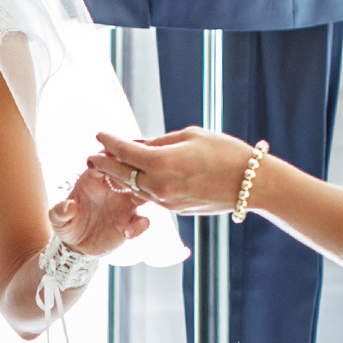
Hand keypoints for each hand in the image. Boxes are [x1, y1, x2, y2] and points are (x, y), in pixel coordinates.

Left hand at [47, 168, 151, 255]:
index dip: (110, 159)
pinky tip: (127, 234)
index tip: (113, 164)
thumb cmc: (66, 224)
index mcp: (93, 179)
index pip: (104, 162)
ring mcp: (124, 205)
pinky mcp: (130, 222)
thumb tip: (69, 206)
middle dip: (132, 173)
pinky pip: (143, 221)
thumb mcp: (57, 219)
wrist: (76, 246)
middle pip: (128, 173)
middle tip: (130, 183)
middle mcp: (112, 188)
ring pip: (142, 193)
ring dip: (144, 195)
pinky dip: (140, 226)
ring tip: (136, 205)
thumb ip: (59, 212)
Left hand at [87, 127, 267, 215]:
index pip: (123, 151)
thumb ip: (159, 142)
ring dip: (119, 178)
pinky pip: (149, 196)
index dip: (108, 141)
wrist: (250, 184)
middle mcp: (159, 185)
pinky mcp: (174, 209)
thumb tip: (138, 144)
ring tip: (107, 168)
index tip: (99, 134)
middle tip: (92, 156)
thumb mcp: (190, 136)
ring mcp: (166, 200)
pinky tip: (133, 179)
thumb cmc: (224, 152)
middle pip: (121, 174)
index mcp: (161, 163)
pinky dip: (138, 186)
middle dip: (105, 164)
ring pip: (133, 188)